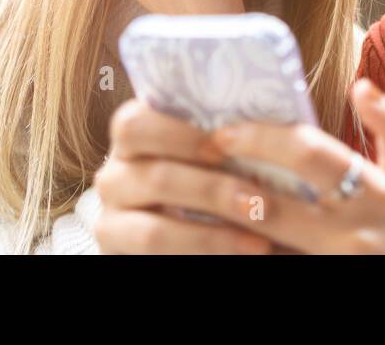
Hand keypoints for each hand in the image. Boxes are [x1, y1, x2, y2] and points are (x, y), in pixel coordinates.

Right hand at [94, 98, 276, 253]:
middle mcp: (113, 177)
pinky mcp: (118, 253)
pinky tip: (241, 252)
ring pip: (155, 232)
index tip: (224, 147)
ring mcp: (112, 221)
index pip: (135, 124)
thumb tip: (271, 131)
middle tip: (257, 201)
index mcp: (131, 136)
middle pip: (154, 178)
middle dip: (211, 190)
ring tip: (261, 241)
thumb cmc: (209, 172)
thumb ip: (223, 138)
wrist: (184, 221)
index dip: (179, 135)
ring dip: (212, 237)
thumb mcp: (209, 151)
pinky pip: (157, 259)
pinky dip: (203, 256)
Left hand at [201, 79, 384, 253]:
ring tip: (189, 202)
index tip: (224, 131)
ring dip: (221, 225)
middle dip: (224, 185)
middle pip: (273, 207)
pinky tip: (210, 239)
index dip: (261, 139)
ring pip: (260, 247)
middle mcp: (350, 234)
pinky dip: (236, 252)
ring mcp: (327, 264)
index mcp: (376, 194)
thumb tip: (362, 86)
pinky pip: (267, 266)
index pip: (310, 155)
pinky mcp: (312, 282)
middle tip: (194, 164)